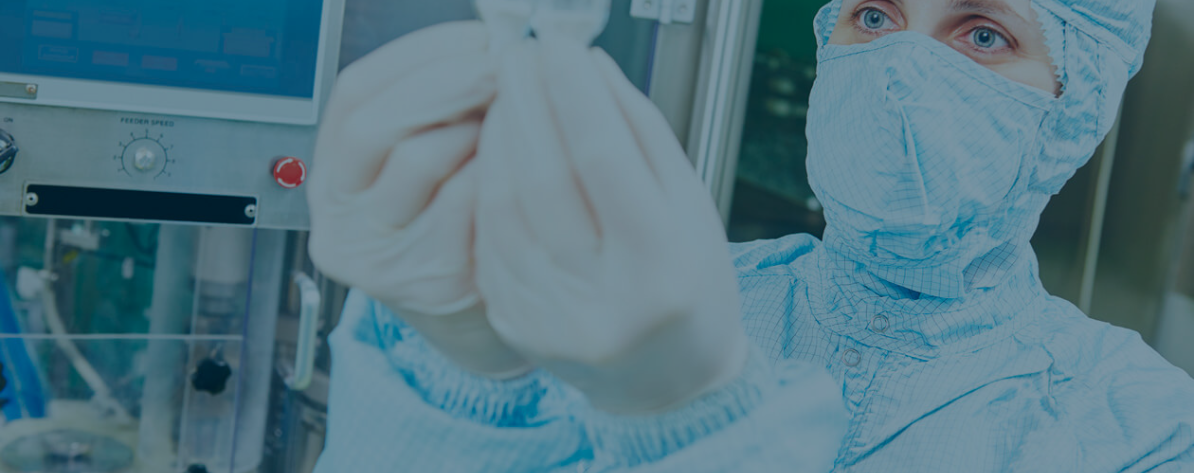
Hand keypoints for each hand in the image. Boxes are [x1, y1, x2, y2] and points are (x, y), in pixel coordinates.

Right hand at [308, 22, 529, 378]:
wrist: (477, 310)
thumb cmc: (457, 223)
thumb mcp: (428, 164)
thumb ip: (440, 110)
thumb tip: (492, 43)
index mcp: (335, 173)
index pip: (356, 93)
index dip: (419, 55)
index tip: (477, 36)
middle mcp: (343, 217)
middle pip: (372, 125)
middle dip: (446, 82)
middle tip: (503, 65)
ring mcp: (382, 254)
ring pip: (418, 159)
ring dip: (476, 125)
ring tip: (515, 115)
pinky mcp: (433, 280)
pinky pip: (467, 203)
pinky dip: (497, 171)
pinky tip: (525, 160)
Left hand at [473, 41, 748, 413]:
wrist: (665, 381)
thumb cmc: (688, 287)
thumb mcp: (690, 207)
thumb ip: (641, 133)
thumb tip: (589, 67)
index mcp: (659, 269)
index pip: (602, 159)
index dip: (574, 93)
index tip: (559, 48)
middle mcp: (600, 301)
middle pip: (544, 178)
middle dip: (527, 102)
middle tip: (521, 55)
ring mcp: (549, 318)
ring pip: (504, 204)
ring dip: (500, 135)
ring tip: (510, 93)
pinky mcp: (514, 322)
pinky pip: (489, 235)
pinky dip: (488, 180)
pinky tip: (499, 146)